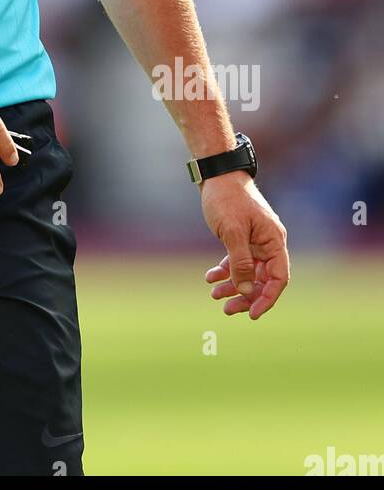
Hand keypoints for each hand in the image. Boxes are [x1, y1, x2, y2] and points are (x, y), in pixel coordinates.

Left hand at [200, 172, 289, 318]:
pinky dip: (225, 271)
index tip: (252, 314)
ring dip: (233, 286)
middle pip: (263, 279)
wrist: (216, 174)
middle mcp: (268, 243)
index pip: (278, 278)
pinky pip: (237, 261)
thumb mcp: (233, 232)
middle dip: (246, 296)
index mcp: (274, 241)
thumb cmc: (227, 199)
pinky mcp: (242, 238)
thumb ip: (240, 262)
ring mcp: (255, 241)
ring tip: (214, 295)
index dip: (267, 298)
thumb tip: (245, 291)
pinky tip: (210, 278)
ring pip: (248, 272)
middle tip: (227, 309)